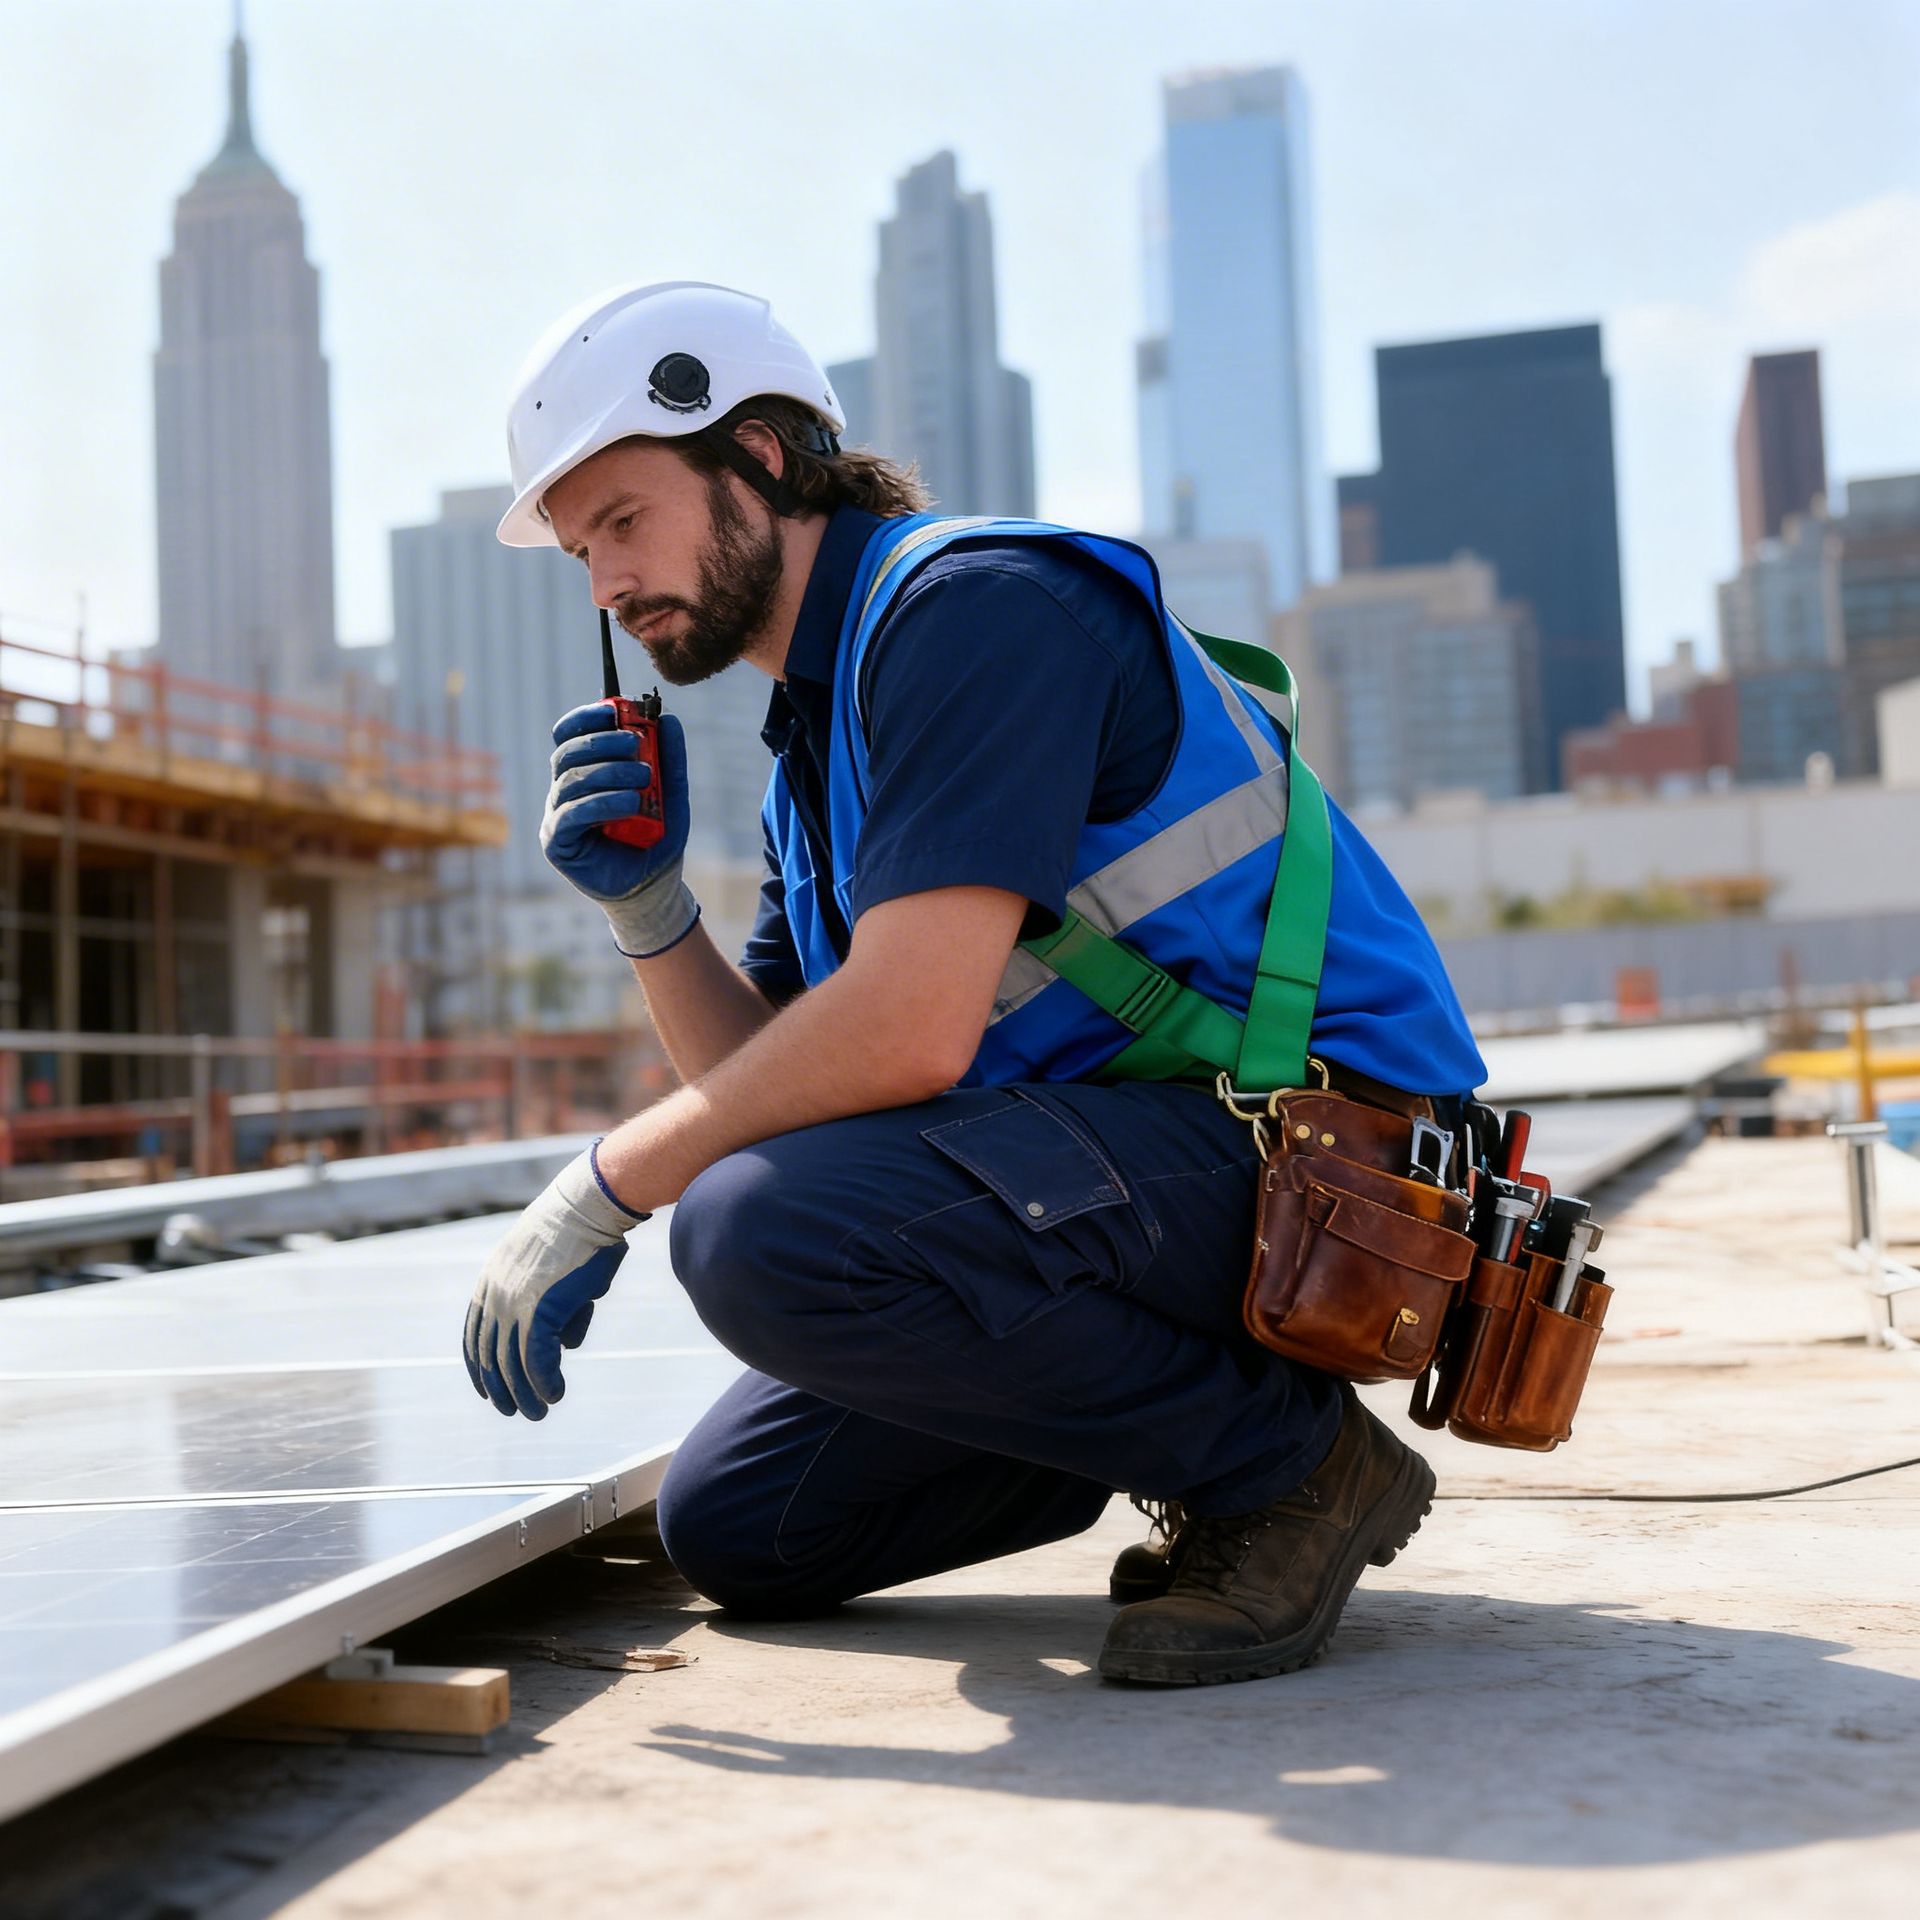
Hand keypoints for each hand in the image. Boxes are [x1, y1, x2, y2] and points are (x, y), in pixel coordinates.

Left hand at [462, 1144, 648, 1418]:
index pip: (474, 1334)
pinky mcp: (539, 1310)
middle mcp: (495, 1294)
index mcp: (491, 1281)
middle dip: (500, 1388)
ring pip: (510, 1363)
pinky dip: (545, 1381)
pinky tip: (555, 1394)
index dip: (479, 1366)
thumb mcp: (559, 1274)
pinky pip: (536, 1358)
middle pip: (489, 1354)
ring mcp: (514, 1303)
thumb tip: (568, 1343)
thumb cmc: (582, 1234)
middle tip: (513, 1411)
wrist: (588, 1205)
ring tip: (537, 1413)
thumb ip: (558, 1309)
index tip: (487, 1389)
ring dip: (523, 1393)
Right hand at [540, 701, 697, 956]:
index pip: (570, 734)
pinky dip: (601, 803)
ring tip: (644, 778)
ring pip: (571, 781)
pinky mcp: (557, 843)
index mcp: (584, 771)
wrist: (654, 886)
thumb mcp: (672, 795)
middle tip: (636, 744)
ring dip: (608, 773)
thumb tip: (669, 720)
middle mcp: (565, 790)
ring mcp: (557, 815)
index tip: (613, 708)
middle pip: (568, 752)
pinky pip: (571, 814)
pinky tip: (630, 804)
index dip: (586, 717)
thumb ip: (670, 760)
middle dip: (602, 742)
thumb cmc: (657, 838)